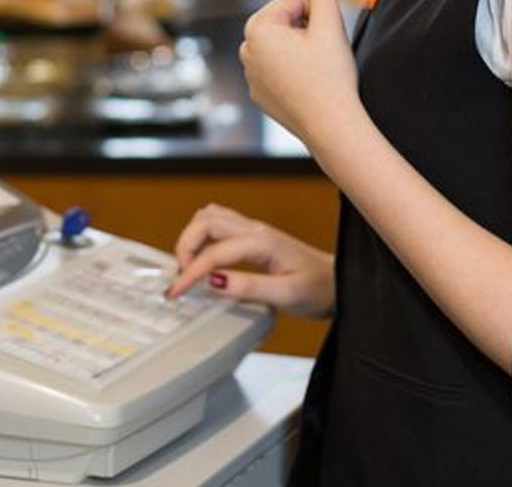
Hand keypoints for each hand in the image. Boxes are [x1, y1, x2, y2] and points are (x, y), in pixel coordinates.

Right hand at [166, 203, 333, 316]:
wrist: (335, 283)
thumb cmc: (316, 288)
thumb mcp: (285, 294)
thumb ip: (249, 287)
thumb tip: (214, 281)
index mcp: (262, 241)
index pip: (215, 252)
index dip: (190, 272)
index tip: (176, 293)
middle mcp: (256, 230)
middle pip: (206, 221)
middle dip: (185, 246)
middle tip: (181, 279)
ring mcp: (254, 231)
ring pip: (210, 218)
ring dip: (192, 239)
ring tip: (188, 270)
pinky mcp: (253, 238)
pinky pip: (219, 226)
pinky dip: (202, 239)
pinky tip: (203, 262)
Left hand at [239, 0, 361, 154]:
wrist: (330, 126)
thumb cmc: (330, 75)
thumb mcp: (331, 23)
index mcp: (256, 29)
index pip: (296, 0)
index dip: (319, 13)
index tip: (328, 36)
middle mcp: (246, 51)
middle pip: (288, 21)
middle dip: (309, 30)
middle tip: (325, 53)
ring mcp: (251, 76)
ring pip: (286, 45)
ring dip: (304, 49)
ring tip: (319, 69)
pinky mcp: (261, 95)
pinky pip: (282, 69)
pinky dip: (297, 70)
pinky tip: (311, 85)